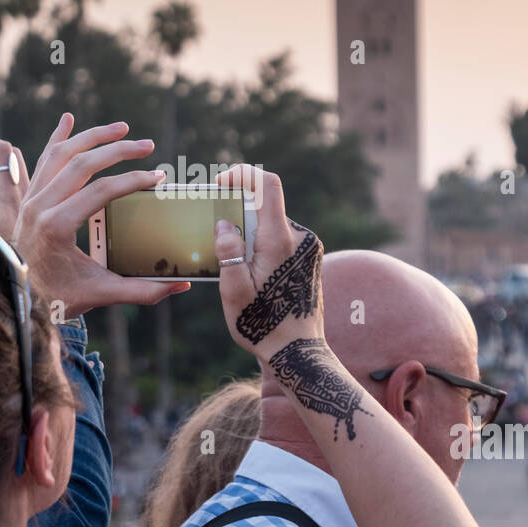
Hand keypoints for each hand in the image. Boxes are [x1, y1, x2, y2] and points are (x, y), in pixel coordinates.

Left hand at [0, 113, 189, 317]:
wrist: (14, 296)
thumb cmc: (55, 296)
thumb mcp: (100, 294)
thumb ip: (142, 290)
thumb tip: (180, 285)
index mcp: (57, 226)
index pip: (102, 191)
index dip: (133, 180)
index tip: (157, 178)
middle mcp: (41, 206)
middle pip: (83, 164)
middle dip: (119, 150)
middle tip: (147, 146)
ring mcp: (32, 199)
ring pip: (62, 154)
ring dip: (92, 137)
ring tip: (121, 128)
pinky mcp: (29, 198)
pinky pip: (44, 159)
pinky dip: (58, 138)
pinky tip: (68, 119)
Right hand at [213, 164, 324, 361]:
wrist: (298, 352)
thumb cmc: (263, 325)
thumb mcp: (234, 292)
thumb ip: (227, 252)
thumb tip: (224, 223)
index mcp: (279, 241)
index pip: (268, 185)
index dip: (244, 174)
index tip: (223, 183)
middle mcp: (300, 239)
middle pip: (266, 207)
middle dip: (239, 214)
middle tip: (217, 235)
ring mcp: (308, 249)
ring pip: (272, 225)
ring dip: (250, 234)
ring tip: (234, 265)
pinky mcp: (310, 260)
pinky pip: (282, 240)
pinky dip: (263, 246)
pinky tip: (251, 274)